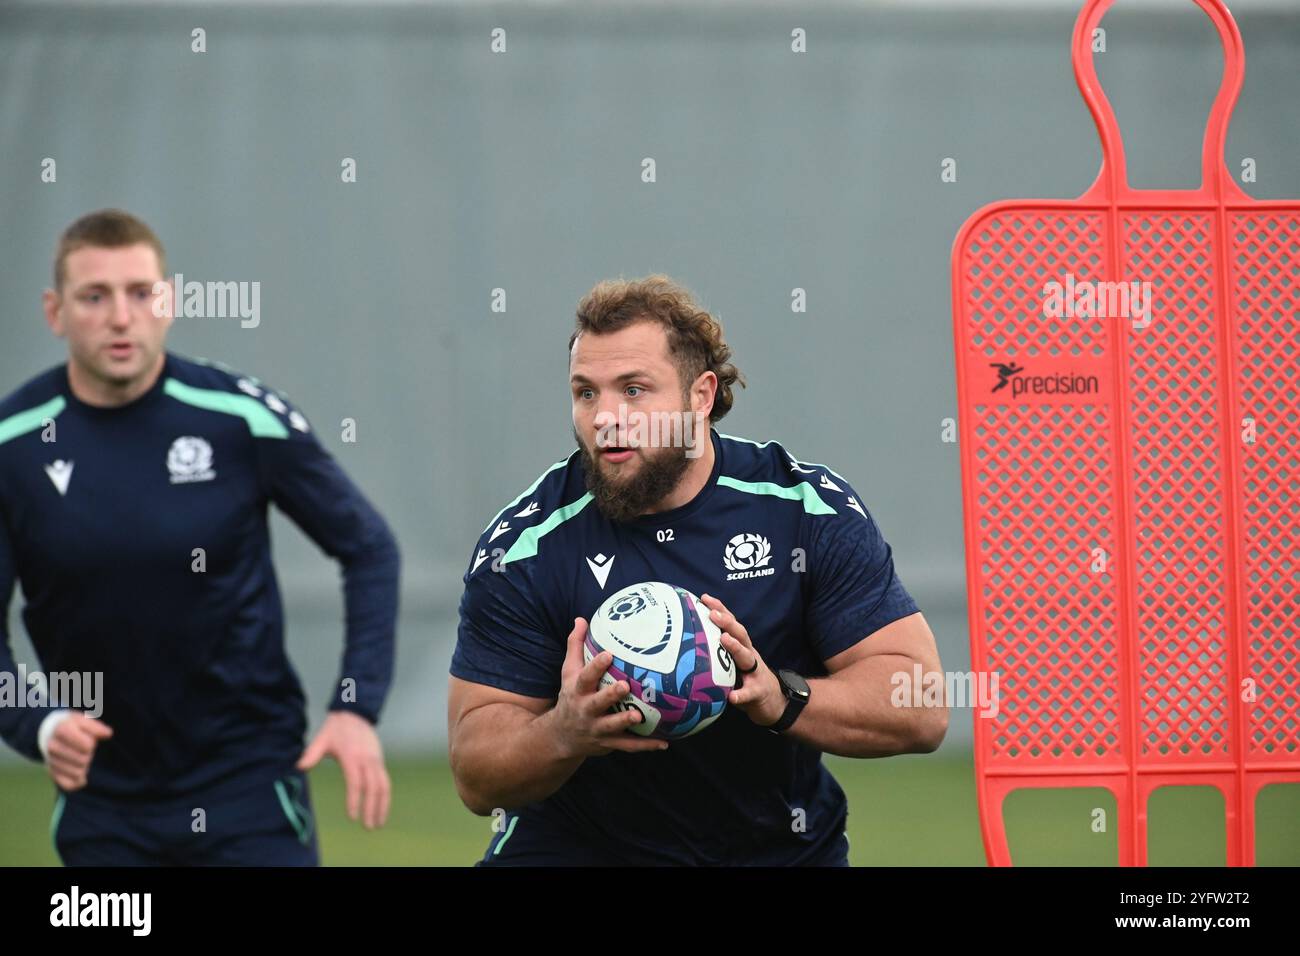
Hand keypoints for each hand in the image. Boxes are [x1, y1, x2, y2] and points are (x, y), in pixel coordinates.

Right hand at [45, 713, 112, 791]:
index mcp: (62, 730)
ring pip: (78, 773)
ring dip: (84, 767)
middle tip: (84, 751)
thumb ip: (96, 727)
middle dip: (89, 755)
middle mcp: (53, 746)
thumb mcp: (83, 720)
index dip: (91, 744)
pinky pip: (69, 785)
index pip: (87, 746)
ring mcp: (51, 761)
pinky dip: (78, 782)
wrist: (50, 733)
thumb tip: (108, 733)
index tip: (88, 740)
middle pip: (83, 760)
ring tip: (80, 759)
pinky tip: (82, 776)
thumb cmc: (72, 726)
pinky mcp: (52, 773)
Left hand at [297, 710, 390, 829]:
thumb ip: (311, 754)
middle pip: (373, 788)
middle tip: (368, 827)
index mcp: (352, 757)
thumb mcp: (322, 739)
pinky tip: (382, 808)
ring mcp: (376, 760)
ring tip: (379, 822)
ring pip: (384, 786)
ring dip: (383, 805)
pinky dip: (385, 796)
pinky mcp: (380, 760)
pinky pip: (385, 781)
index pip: (355, 783)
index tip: (352, 817)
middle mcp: (367, 760)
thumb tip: (298, 767)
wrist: (355, 712)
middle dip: (372, 809)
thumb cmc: (336, 729)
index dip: (354, 801)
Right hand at [548, 616, 670, 758]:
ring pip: (612, 727)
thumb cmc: (571, 697)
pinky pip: (629, 746)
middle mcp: (586, 710)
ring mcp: (597, 729)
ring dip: (625, 722)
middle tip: (625, 686)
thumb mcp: (568, 672)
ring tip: (640, 716)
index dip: (595, 666)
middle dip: (610, 695)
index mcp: (577, 690)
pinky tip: (665, 742)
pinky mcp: (608, 743)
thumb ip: (575, 645)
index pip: (585, 677)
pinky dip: (646, 745)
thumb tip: (581, 618)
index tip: (608, 654)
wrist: (560, 736)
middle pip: (597, 703)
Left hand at [699, 593, 784, 727]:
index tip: (705, 598)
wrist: (775, 702)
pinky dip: (741, 694)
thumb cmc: (747, 680)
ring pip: (747, 657)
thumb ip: (719, 651)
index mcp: (742, 647)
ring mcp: (755, 673)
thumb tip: (691, 640)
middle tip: (712, 614)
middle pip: (741, 634)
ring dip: (736, 647)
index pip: (731, 625)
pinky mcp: (758, 692)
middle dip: (727, 622)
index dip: (720, 610)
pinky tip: (733, 697)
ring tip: (724, 640)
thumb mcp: (734, 663)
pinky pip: (749, 692)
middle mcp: (749, 655)